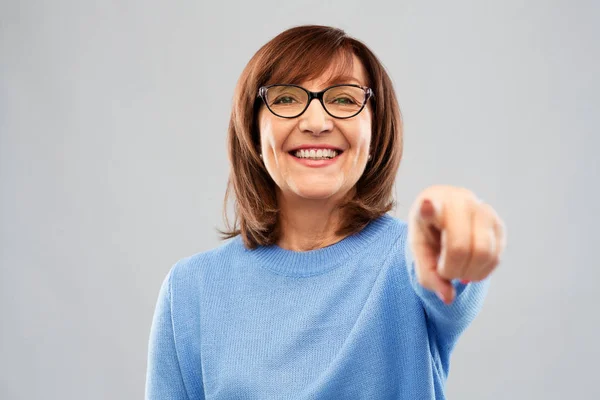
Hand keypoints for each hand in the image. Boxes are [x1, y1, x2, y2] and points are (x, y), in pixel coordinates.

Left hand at [407, 185, 506, 303]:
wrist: (447, 214)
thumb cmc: (429, 231)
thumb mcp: (419, 251)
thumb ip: (427, 275)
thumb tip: (448, 298)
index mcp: (431, 203)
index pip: (431, 207)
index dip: (430, 209)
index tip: (427, 207)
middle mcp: (459, 202)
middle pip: (460, 247)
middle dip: (453, 270)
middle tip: (445, 272)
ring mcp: (483, 210)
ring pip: (484, 253)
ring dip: (469, 273)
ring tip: (458, 271)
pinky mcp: (499, 224)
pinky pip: (496, 257)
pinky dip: (481, 272)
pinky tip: (470, 267)